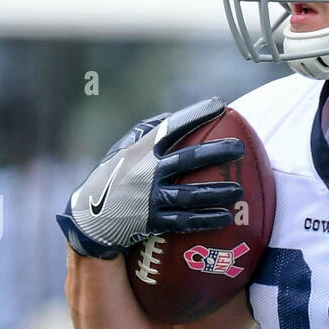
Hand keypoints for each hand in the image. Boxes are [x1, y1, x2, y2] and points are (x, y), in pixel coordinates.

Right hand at [56, 97, 244, 258]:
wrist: (88, 217)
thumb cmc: (113, 177)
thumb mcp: (124, 150)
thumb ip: (147, 132)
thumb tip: (175, 116)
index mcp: (141, 149)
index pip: (172, 127)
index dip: (196, 115)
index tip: (220, 106)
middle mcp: (146, 171)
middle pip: (187, 159)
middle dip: (216, 153)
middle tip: (239, 148)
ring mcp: (149, 197)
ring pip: (189, 194)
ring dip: (216, 192)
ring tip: (238, 189)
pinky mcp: (151, 221)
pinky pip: (183, 221)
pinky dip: (205, 220)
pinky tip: (224, 217)